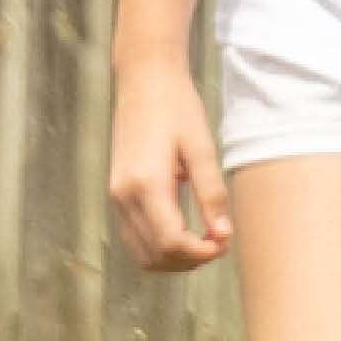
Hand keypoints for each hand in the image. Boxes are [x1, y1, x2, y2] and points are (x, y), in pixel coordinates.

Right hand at [104, 72, 233, 274]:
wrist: (145, 80)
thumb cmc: (177, 108)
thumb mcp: (201, 148)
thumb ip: (211, 193)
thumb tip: (222, 235)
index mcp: (146, 183)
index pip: (170, 242)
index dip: (200, 253)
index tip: (224, 243)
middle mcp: (123, 195)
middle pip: (155, 255)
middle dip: (189, 260)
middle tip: (219, 242)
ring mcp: (116, 196)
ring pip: (142, 253)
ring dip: (175, 257)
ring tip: (204, 239)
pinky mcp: (117, 193)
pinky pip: (136, 236)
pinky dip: (160, 245)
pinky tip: (186, 230)